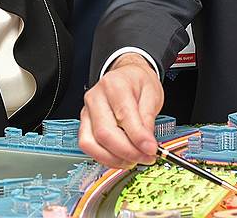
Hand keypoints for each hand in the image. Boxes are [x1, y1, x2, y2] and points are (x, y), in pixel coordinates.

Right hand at [78, 53, 162, 168]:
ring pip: (91, 143)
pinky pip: (88, 146)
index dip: (138, 137)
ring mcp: (87, 111)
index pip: (123, 115)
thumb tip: (147, 145)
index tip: (151, 150)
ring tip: (133, 160)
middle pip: (104, 133)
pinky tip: (121, 158)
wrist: (127, 76)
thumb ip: (148, 119)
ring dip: (114, 158)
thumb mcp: (152, 95)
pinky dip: (105, 157)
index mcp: (115, 85)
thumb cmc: (138, 83)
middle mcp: (96, 97)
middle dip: (127, 152)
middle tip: (146, 157)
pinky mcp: (84, 124)